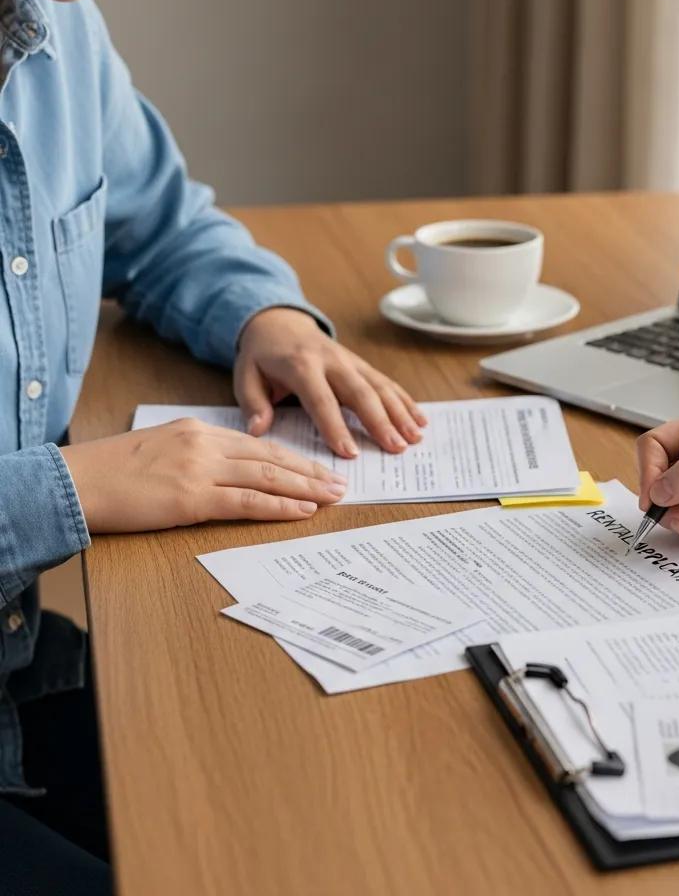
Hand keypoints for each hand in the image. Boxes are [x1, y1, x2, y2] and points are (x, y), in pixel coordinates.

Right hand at [62, 419, 347, 532]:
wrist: (76, 481)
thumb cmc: (113, 471)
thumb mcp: (162, 449)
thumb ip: (198, 455)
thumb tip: (230, 470)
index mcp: (200, 430)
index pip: (258, 445)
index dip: (292, 459)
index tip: (317, 468)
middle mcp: (206, 444)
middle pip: (271, 458)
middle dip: (310, 471)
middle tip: (339, 482)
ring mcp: (200, 470)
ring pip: (267, 477)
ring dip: (305, 489)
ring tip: (332, 497)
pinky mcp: (191, 498)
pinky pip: (246, 502)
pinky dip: (278, 506)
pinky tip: (302, 511)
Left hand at [234, 308, 427, 456]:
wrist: (280, 321)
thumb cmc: (262, 355)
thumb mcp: (245, 374)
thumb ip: (252, 402)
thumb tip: (258, 430)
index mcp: (301, 365)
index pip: (320, 399)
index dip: (335, 426)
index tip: (349, 452)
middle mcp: (332, 361)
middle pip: (360, 392)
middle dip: (380, 420)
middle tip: (396, 447)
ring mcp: (351, 361)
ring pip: (380, 386)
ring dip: (400, 412)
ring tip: (415, 437)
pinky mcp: (362, 364)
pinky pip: (386, 382)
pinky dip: (405, 400)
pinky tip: (420, 419)